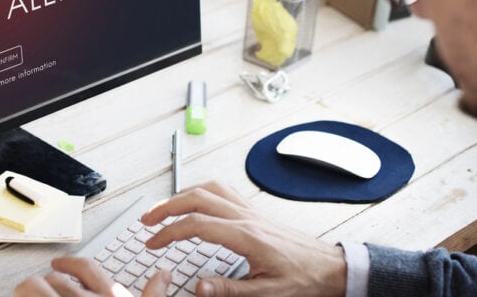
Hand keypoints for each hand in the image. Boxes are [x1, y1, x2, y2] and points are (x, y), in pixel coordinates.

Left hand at [13, 256, 170, 295]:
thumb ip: (154, 293)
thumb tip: (165, 273)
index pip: (86, 269)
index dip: (69, 265)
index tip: (57, 265)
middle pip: (57, 278)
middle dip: (49, 282)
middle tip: (44, 286)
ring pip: (35, 288)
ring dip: (28, 289)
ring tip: (27, 292)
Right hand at [141, 181, 346, 296]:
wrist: (329, 267)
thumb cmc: (303, 279)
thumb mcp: (267, 293)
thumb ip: (230, 289)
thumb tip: (199, 287)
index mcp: (246, 236)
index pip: (197, 224)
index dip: (169, 232)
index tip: (153, 242)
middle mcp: (246, 217)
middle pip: (197, 198)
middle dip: (166, 206)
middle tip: (147, 219)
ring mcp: (250, 211)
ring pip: (209, 189)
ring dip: (181, 194)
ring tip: (163, 207)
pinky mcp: (254, 211)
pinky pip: (223, 190)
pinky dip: (201, 190)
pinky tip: (194, 199)